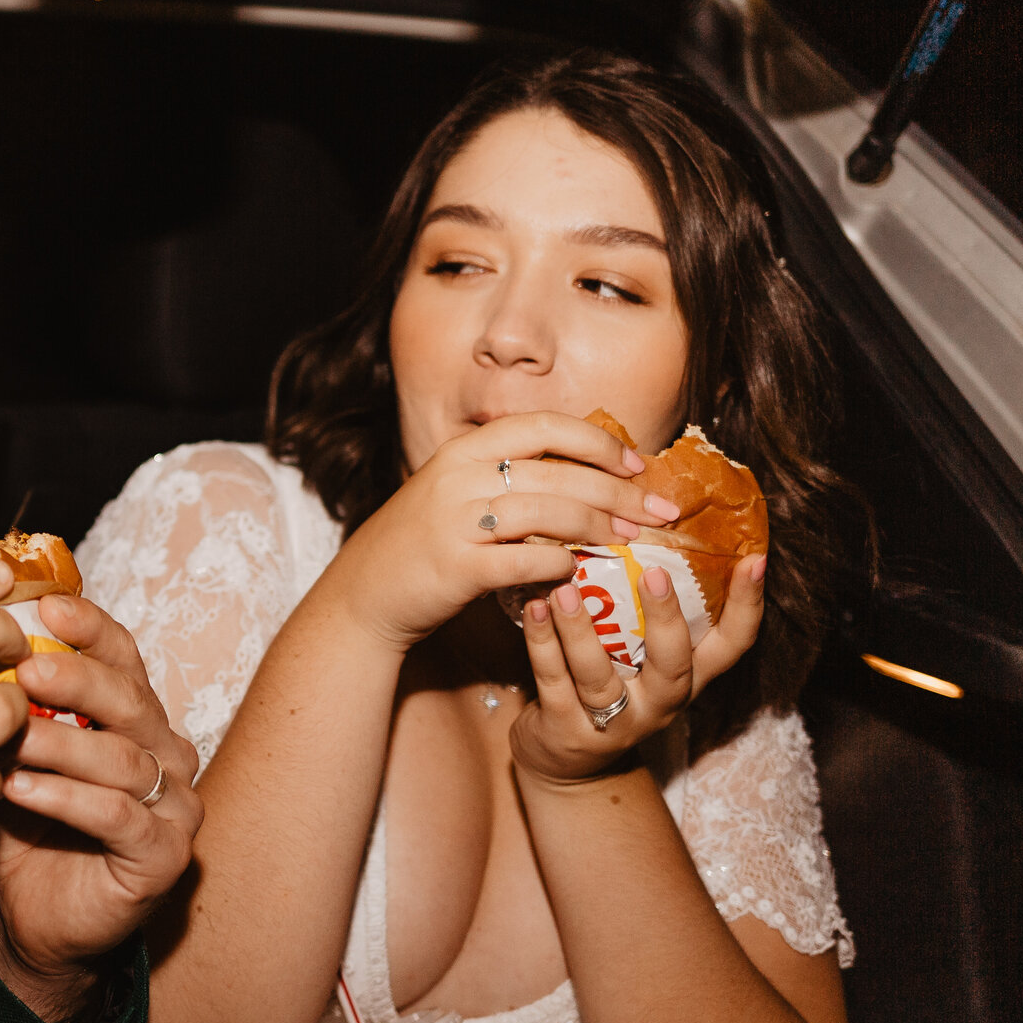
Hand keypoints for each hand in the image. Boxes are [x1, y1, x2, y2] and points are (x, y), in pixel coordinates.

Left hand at [0, 593, 201, 1022]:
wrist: (30, 920)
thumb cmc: (22, 827)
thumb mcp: (8, 755)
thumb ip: (4, 707)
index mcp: (133, 716)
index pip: (121, 656)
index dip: (88, 628)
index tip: (44, 605)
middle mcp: (165, 752)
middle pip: (130, 700)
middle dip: (77, 680)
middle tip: (26, 670)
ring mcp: (174, 805)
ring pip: (123, 759)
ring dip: (62, 743)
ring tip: (9, 734)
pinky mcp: (164, 856)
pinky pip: (119, 817)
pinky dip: (68, 799)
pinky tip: (20, 790)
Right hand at [316, 411, 679, 653]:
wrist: (364, 596)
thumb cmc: (421, 545)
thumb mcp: (454, 492)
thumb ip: (506, 477)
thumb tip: (585, 476)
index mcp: (462, 449)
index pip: (544, 425)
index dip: (598, 441)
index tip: (637, 464)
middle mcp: (457, 476)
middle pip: (558, 471)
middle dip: (618, 491)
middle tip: (658, 510)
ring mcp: (455, 520)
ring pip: (548, 512)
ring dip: (599, 527)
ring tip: (631, 541)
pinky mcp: (457, 567)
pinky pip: (527, 560)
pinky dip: (561, 565)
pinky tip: (579, 572)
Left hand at [509, 552, 766, 784]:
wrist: (565, 762)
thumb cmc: (606, 685)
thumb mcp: (639, 655)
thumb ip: (645, 610)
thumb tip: (642, 524)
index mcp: (687, 677)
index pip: (733, 645)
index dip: (748, 605)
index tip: (755, 559)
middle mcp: (660, 703)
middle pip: (674, 664)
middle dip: (666, 619)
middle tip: (653, 573)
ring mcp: (614, 722)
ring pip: (600, 675)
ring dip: (581, 630)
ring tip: (564, 588)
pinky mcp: (568, 731)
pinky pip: (554, 681)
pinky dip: (542, 643)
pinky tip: (532, 607)